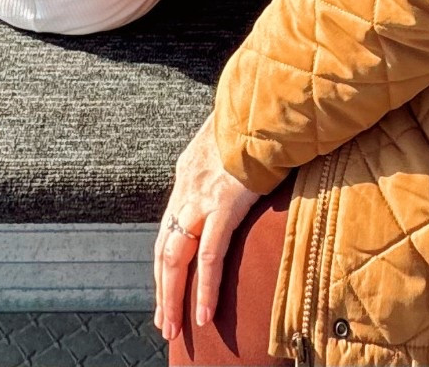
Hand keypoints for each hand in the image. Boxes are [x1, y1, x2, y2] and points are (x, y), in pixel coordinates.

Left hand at [154, 116, 258, 344]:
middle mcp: (187, 186)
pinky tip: (203, 314)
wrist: (266, 98)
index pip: (169, 226)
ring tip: (175, 329)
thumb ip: (230, 160)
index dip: (165, 261)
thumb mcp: (234, 139)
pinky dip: (203, 289)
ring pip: (176, 258)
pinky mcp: (224, 204)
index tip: (165, 287)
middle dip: (162, 288)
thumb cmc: (259, 117)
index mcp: (188, 171)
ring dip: (174, 297)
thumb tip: (241, 170)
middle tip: (164, 322)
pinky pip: (208, 256)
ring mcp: (203, 195)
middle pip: (165, 248)